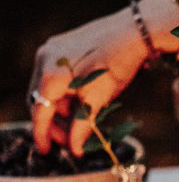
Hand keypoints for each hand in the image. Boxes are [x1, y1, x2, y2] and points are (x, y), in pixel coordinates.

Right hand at [31, 6, 147, 155]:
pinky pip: (56, 75)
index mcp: (51, 75)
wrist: (135, 30)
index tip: (48, 150)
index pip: (39, 112)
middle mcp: (45, 60)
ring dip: (60, 109)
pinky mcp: (63, 45)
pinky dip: (65, 93)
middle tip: (69, 140)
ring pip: (48, 88)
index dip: (43, 134)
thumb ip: (82, 125)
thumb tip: (75, 148)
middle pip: (40, 100)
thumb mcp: (99, 99)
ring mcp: (53, 50)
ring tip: (78, 124)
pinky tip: (80, 104)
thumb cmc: (117, 63)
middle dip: (53, 123)